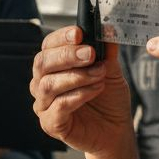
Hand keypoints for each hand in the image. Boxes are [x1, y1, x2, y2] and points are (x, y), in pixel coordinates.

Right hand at [30, 26, 134, 158]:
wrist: (116, 130)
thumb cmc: (108, 99)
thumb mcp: (111, 70)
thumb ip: (107, 52)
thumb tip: (108, 29)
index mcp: (53, 66)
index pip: (48, 46)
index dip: (61, 37)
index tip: (78, 33)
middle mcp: (42, 84)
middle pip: (42, 63)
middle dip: (67, 56)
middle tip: (90, 54)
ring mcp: (44, 105)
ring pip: (48, 85)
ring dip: (76, 76)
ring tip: (99, 75)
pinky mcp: (51, 124)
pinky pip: (58, 106)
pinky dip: (78, 95)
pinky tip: (95, 90)